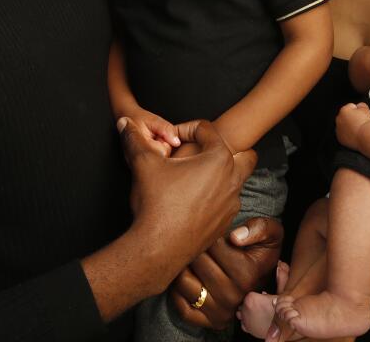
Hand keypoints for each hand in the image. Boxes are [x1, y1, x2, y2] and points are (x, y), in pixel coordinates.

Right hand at [118, 117, 257, 286]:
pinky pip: (227, 203)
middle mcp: (232, 180)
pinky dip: (215, 198)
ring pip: (237, 181)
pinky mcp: (225, 222)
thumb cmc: (157, 204)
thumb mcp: (143, 164)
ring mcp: (231, 203)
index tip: (172, 140)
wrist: (159, 247)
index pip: (207, 129)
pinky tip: (192, 201)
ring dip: (221, 175)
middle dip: (224, 151)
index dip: (185, 129)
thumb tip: (125, 123)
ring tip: (193, 178)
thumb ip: (135, 139)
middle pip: (244, 154)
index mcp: (218, 159)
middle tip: (199, 155)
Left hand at [168, 216, 283, 329]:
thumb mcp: (270, 231)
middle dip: (196, 247)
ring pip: (183, 281)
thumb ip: (258, 227)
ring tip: (195, 261)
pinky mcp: (211, 322)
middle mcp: (234, 295)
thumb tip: (235, 237)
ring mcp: (222, 311)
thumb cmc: (259, 249)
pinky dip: (179, 291)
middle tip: (203, 247)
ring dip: (184, 267)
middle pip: (195, 260)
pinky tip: (191, 278)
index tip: (216, 235)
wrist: (261, 276)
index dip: (211, 234)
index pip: (211, 243)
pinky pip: (182, 306)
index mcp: (247, 273)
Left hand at [335, 102, 369, 148]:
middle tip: (360, 122)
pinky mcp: (340, 138)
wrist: (366, 135)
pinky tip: (355, 134)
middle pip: (345, 117)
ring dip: (349, 126)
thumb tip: (360, 106)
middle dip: (351, 118)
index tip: (361, 114)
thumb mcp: (366, 108)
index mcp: (344, 110)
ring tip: (358, 129)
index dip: (357, 110)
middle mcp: (339, 119)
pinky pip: (344, 135)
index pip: (350, 107)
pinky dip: (348, 135)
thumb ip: (361, 105)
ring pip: (343, 126)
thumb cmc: (365, 123)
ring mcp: (339, 129)